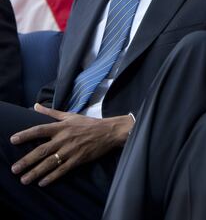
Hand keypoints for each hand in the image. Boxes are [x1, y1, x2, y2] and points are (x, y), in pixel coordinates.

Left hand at [9, 104, 132, 186]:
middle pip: (41, 150)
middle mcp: (64, 139)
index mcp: (61, 127)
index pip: (40, 130)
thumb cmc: (89, 123)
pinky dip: (52, 177)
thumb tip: (36, 106)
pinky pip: (63, 169)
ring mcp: (71, 150)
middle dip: (26, 160)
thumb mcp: (70, 115)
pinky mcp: (79, 159)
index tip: (13, 140)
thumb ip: (51, 112)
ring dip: (36, 172)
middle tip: (14, 169)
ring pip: (50, 163)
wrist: (110, 131)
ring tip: (24, 180)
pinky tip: (43, 182)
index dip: (26, 135)